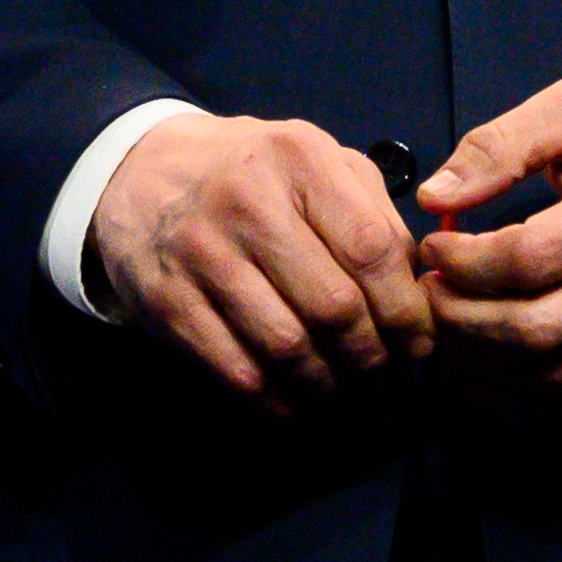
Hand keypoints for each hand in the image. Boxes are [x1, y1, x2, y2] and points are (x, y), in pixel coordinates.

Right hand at [88, 115, 434, 407]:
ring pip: (287, 348)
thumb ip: (373, 212)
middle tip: (386, 378)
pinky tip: (297, 402)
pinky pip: (236, 370)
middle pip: (334, 307)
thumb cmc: (251, 172)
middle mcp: (248, 202)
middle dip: (372, 358)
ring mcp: (201, 253)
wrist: (142, 172)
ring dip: (329, 388)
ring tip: (348, 395)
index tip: (419, 344)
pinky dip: (277, 401)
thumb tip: (418, 289)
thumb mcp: (316, 162)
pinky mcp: (166, 301)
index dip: (405, 310)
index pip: (371, 250)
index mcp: (300, 159)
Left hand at [414, 81, 561, 384]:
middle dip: (458, 318)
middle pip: (531, 330)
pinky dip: (505, 390)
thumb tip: (434, 198)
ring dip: (474, 360)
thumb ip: (498, 147)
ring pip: (543, 376)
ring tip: (444, 322)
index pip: (528, 260)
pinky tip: (474, 360)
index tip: (433, 246)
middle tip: (427, 290)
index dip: (463, 262)